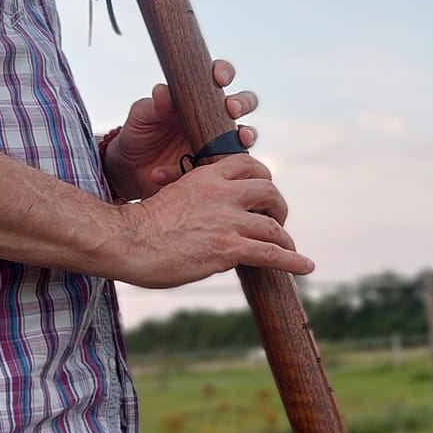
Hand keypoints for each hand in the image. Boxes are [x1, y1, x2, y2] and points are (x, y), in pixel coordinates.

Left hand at [103, 59, 255, 202]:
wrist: (132, 168)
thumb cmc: (140, 133)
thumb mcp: (141, 116)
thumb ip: (153, 105)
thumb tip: (163, 91)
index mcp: (198, 96)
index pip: (219, 77)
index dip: (224, 72)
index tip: (219, 77)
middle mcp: (214, 117)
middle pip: (244, 103)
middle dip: (243, 102)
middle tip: (231, 109)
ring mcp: (219, 142)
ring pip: (246, 134)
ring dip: (247, 135)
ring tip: (239, 140)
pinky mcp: (217, 166)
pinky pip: (225, 166)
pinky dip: (210, 169)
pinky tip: (180, 169)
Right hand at [111, 151, 314, 288]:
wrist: (127, 242)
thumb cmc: (141, 226)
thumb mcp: (172, 196)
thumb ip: (196, 200)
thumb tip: (208, 216)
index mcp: (205, 176)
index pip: (247, 165)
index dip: (261, 178)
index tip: (262, 193)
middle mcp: (222, 193)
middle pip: (268, 190)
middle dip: (278, 206)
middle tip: (277, 220)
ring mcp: (227, 220)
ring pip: (273, 224)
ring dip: (285, 237)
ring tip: (290, 249)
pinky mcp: (229, 248)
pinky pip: (272, 253)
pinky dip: (293, 260)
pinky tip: (306, 267)